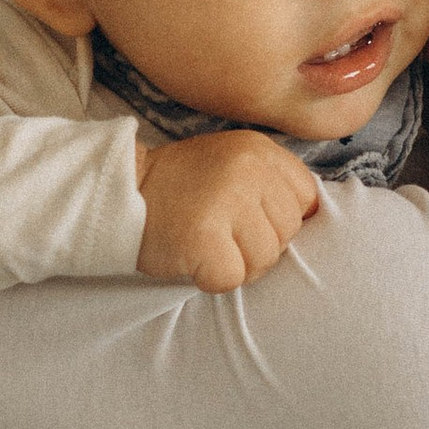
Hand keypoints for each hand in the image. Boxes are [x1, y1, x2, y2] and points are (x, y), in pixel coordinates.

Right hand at [136, 130, 321, 291]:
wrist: (117, 192)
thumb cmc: (177, 187)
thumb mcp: (230, 163)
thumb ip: (270, 183)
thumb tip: (311, 219)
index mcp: (259, 149)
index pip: (305, 197)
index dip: (278, 218)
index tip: (245, 218)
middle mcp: (249, 169)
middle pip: (288, 232)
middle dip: (259, 245)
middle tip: (220, 234)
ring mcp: (227, 201)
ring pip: (265, 260)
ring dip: (237, 265)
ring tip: (206, 245)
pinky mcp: (205, 236)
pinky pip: (232, 279)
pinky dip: (211, 279)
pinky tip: (192, 258)